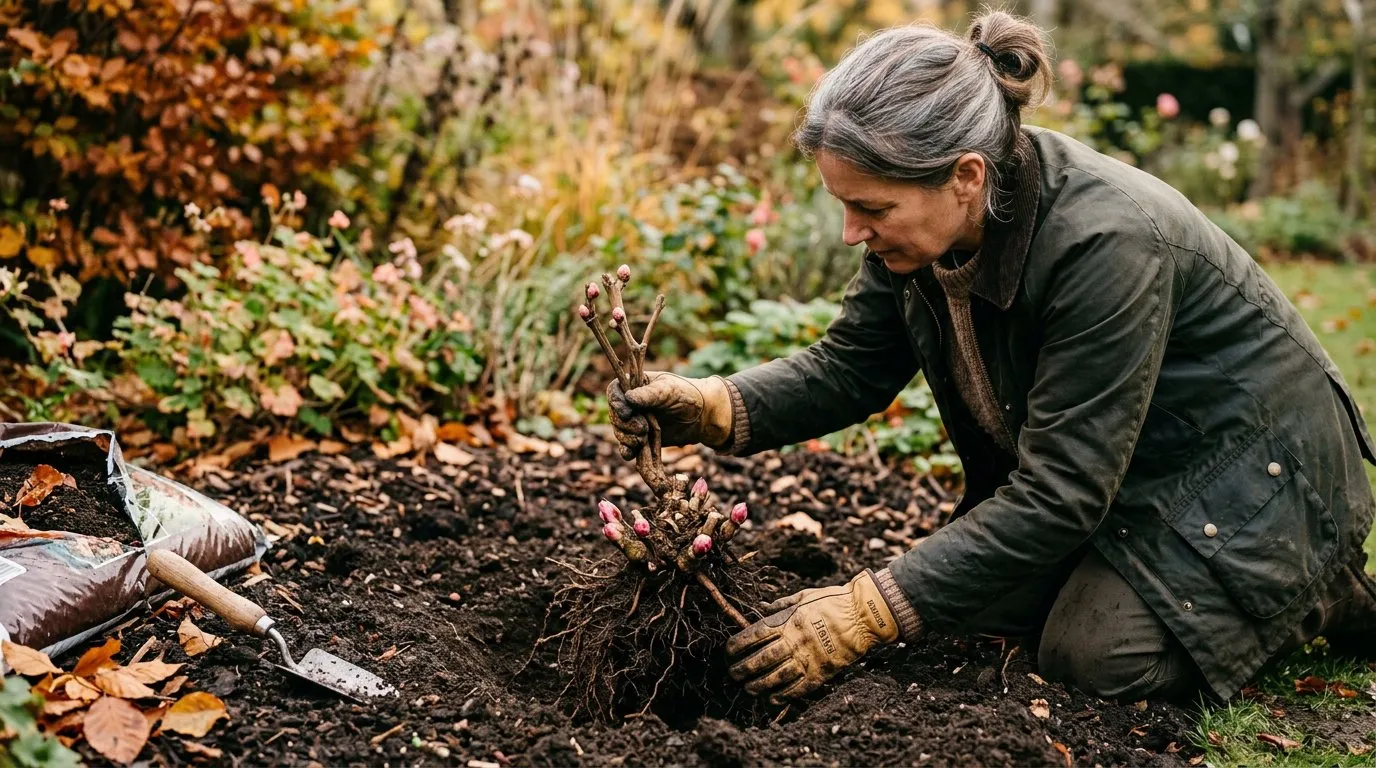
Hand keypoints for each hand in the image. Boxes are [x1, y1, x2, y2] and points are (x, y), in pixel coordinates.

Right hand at [607, 372, 732, 458]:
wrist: (704, 416)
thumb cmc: (687, 395)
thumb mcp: (668, 390)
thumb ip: (648, 395)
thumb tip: (628, 398)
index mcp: (635, 385)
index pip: (614, 392)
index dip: (616, 403)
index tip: (627, 413)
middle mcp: (632, 404)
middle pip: (615, 415)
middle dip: (625, 425)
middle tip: (643, 429)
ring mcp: (636, 422)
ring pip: (620, 432)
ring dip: (627, 438)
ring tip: (643, 439)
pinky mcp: (642, 439)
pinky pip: (628, 447)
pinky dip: (627, 451)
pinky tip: (630, 454)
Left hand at [726, 570, 899, 703]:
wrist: (862, 616)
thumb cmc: (832, 602)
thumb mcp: (803, 596)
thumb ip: (781, 605)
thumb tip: (762, 608)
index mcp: (787, 621)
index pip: (753, 636)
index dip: (736, 646)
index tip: (728, 652)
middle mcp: (793, 641)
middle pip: (760, 660)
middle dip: (742, 669)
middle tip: (733, 674)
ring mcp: (807, 659)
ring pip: (774, 678)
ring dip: (757, 685)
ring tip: (747, 688)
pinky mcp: (820, 674)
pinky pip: (796, 689)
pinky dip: (780, 696)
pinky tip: (770, 699)